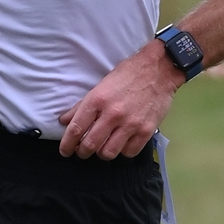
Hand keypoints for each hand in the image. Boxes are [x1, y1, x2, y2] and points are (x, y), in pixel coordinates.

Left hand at [58, 40, 180, 160]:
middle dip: (82, 152)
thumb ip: (82, 105)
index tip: (65, 151)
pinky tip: (122, 144)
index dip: (67, 144)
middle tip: (82, 152)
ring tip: (103, 148)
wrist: (159, 69)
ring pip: (108, 153)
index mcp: (97, 100)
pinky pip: (129, 152)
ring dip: (102, 153)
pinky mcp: (146, 130)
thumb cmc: (128, 75)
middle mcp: (112, 114)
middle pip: (90, 145)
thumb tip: (65, 121)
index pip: (76, 129)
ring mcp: (130, 124)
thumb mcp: (101, 86)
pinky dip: (123, 151)